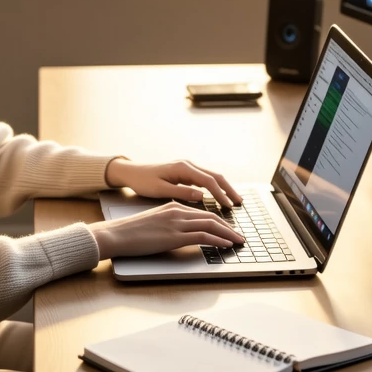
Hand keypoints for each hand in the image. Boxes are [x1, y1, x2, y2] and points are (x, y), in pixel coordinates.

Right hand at [88, 202, 245, 259]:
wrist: (116, 234)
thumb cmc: (131, 232)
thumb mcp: (154, 222)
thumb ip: (170, 224)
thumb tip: (182, 234)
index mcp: (173, 207)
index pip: (203, 214)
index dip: (219, 222)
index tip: (229, 230)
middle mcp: (177, 211)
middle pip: (211, 217)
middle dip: (228, 227)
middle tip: (240, 236)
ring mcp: (176, 223)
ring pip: (211, 225)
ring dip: (228, 234)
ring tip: (238, 241)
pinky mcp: (174, 236)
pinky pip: (202, 236)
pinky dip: (218, 239)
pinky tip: (226, 244)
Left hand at [104, 158, 243, 207]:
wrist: (131, 172)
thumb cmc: (143, 181)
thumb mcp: (160, 190)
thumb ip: (181, 192)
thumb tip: (201, 196)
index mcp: (183, 168)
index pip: (208, 181)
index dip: (221, 194)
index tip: (229, 206)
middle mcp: (188, 165)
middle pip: (215, 176)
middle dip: (229, 189)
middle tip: (239, 203)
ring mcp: (187, 167)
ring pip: (212, 176)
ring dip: (224, 188)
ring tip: (234, 201)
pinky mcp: (185, 172)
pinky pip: (205, 179)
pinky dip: (215, 187)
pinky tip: (219, 196)